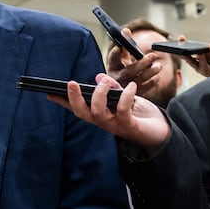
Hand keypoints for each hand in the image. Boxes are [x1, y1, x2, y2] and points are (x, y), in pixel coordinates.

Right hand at [47, 73, 170, 151]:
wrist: (160, 131)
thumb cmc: (138, 113)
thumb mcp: (123, 97)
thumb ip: (111, 88)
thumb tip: (99, 77)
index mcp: (99, 114)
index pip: (77, 108)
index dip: (63, 101)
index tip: (50, 93)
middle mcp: (103, 122)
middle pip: (82, 113)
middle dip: (74, 98)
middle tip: (71, 83)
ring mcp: (114, 125)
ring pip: (98, 112)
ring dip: (100, 94)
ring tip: (106, 80)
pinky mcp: (129, 126)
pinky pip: (123, 110)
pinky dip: (126, 96)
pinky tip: (131, 86)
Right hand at [106, 41, 161, 91]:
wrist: (123, 86)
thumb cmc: (124, 68)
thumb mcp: (123, 56)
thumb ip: (125, 43)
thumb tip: (126, 31)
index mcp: (113, 66)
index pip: (113, 58)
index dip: (116, 52)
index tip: (121, 46)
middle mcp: (118, 77)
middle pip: (129, 71)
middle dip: (142, 63)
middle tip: (153, 55)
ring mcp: (126, 87)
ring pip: (139, 80)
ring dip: (151, 72)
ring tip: (159, 66)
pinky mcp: (134, 94)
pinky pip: (145, 88)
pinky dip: (152, 82)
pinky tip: (156, 76)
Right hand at [177, 37, 209, 77]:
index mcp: (201, 53)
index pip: (190, 48)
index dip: (183, 44)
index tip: (181, 37)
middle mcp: (199, 61)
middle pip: (187, 56)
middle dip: (181, 52)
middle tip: (177, 47)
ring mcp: (202, 68)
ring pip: (192, 63)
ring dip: (191, 57)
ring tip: (192, 50)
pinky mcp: (207, 74)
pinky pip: (202, 67)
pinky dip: (202, 61)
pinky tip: (202, 55)